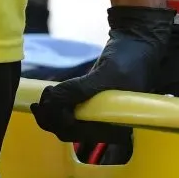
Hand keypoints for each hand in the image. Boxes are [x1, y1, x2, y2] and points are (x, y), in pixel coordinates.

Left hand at [31, 6, 175, 142]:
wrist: (137, 43)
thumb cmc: (128, 59)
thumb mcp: (105, 74)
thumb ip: (78, 90)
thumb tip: (50, 102)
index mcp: (118, 126)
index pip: (81, 134)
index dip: (60, 123)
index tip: (48, 104)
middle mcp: (108, 126)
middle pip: (71, 132)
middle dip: (51, 117)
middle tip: (41, 99)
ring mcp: (99, 116)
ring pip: (66, 124)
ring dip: (50, 112)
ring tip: (45, 94)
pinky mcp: (91, 106)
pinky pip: (68, 113)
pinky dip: (55, 106)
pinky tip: (49, 94)